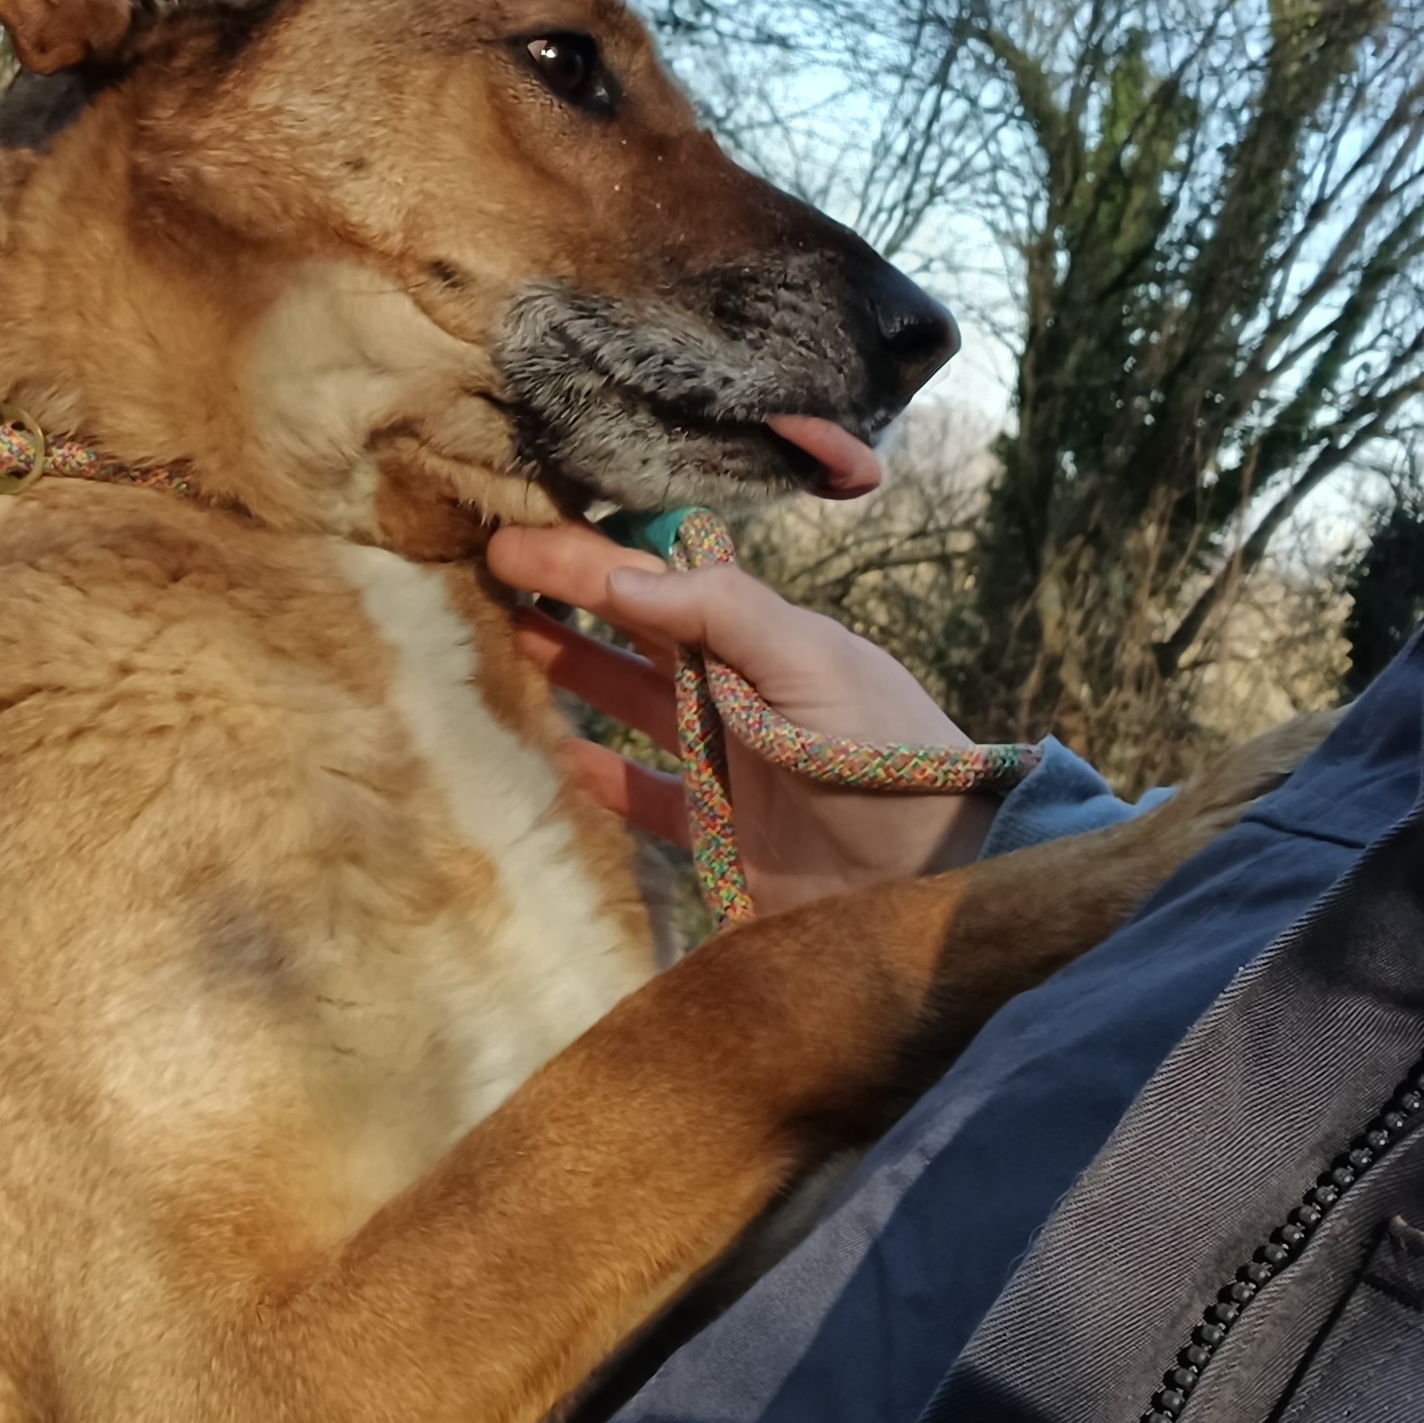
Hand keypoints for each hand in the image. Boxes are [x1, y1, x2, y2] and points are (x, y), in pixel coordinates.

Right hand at [489, 522, 998, 916]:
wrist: (937, 883)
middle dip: (568, 600)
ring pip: (631, 703)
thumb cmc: (888, 760)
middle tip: (486, 574)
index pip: (661, 583)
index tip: (515, 539)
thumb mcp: (816, 666)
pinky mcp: (718, 831)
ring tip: (506, 639)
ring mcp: (726, 760)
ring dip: (574, 670)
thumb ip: (724, 615)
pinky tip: (555, 753)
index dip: (590, 559)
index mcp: (765, 639)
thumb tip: (621, 575)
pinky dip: (601, 775)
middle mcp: (740, 689)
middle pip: (638, 633)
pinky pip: (643, 794)